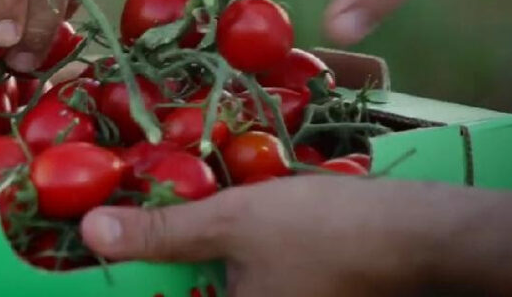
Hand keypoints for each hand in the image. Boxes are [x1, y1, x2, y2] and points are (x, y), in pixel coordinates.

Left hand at [81, 177, 445, 296]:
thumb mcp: (234, 221)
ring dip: (180, 268)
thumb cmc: (326, 230)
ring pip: (206, 292)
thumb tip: (92, 232)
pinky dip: (212, 267)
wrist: (418, 237)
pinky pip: (233, 288)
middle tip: (118, 236)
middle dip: (152, 272)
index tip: (95, 262)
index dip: (123, 286)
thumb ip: (162, 232)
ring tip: (154, 230)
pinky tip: (203, 234)